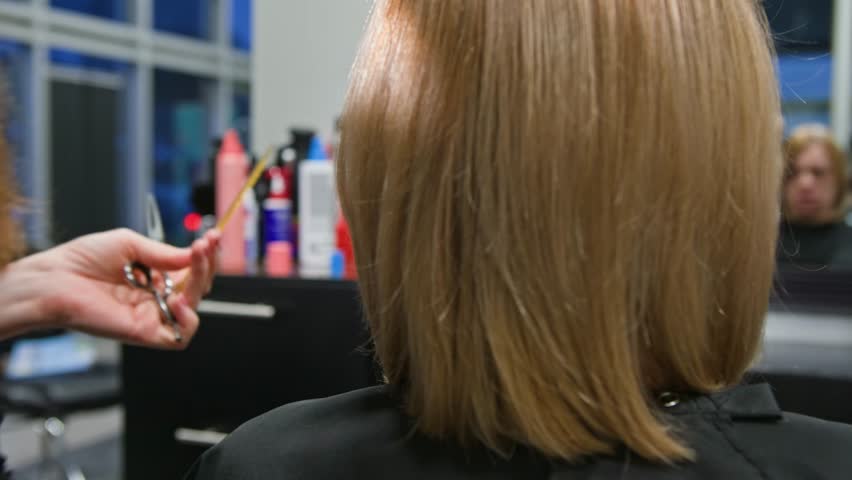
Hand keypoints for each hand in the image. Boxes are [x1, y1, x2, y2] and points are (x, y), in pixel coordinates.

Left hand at [8, 228, 219, 348]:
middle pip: (198, 288)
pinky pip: (178, 337)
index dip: (205, 256)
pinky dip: (188, 320)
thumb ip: (164, 253)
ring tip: (195, 261)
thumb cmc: (82, 260)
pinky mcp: (144, 333)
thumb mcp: (130, 244)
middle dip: (207, 264)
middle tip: (204, 244)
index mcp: (154, 279)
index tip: (212, 237)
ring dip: (201, 284)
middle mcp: (156, 299)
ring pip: (194, 309)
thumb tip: (193, 255)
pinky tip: (180, 299)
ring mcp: (151, 316)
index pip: (192, 272)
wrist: (54, 279)